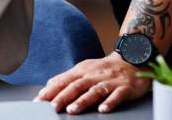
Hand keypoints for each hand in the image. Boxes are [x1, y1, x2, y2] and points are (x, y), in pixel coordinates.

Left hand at [34, 52, 150, 113]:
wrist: (132, 60)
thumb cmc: (104, 69)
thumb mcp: (84, 69)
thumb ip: (67, 78)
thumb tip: (48, 88)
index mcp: (82, 70)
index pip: (64, 80)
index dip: (51, 91)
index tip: (39, 100)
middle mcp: (94, 75)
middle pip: (76, 86)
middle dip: (63, 97)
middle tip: (52, 107)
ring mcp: (109, 81)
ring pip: (94, 91)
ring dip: (82, 101)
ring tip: (72, 110)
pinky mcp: (124, 88)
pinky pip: (117, 96)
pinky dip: (109, 103)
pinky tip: (103, 110)